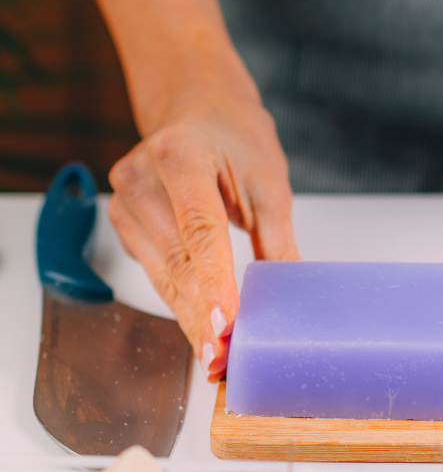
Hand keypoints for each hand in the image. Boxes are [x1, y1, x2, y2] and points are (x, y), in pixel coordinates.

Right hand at [107, 88, 299, 381]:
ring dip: (190, 318)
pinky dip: (181, 301)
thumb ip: (277, 241)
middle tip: (223, 361)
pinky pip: (157, 271)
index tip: (224, 326)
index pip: (200, 232)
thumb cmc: (236, 138)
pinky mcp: (124, 220)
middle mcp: (142, 176)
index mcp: (182, 156)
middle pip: (177, 262)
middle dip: (202, 317)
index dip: (212, 284)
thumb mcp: (270, 183)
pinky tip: (200, 327)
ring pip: (163, 275)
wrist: (199, 110)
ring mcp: (126, 199)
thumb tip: (290, 296)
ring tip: (215, 358)